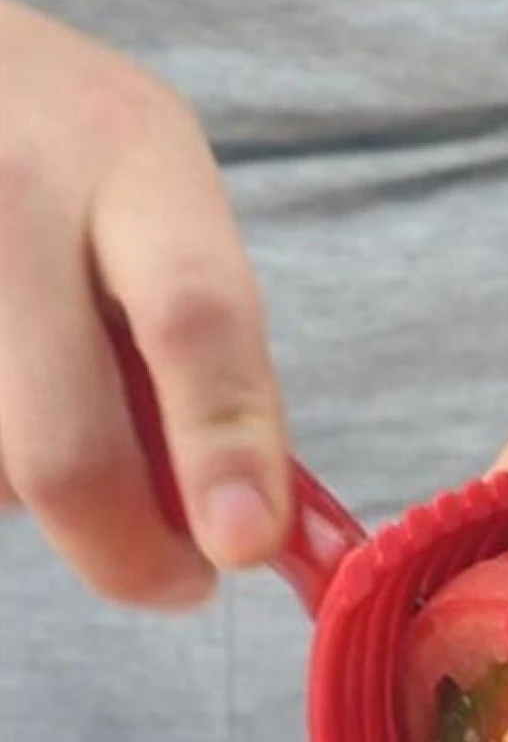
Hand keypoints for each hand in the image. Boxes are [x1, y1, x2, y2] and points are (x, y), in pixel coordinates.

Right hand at [0, 0, 288, 606]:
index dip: (223, 444)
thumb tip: (248, 533)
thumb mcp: (167, 212)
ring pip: (2, 478)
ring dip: (43, 494)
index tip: (245, 545)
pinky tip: (10, 395)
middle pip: (68, 450)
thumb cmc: (78, 164)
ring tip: (55, 399)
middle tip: (177, 580)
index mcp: (131, 161)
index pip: (192, 318)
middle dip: (130, 556)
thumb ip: (215, 357)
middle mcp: (12, 198)